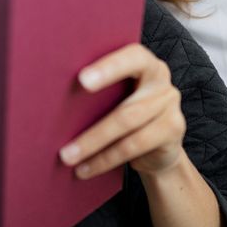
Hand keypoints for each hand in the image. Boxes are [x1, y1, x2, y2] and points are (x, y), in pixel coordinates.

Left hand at [58, 43, 185, 179]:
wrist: (159, 142)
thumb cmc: (124, 108)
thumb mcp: (114, 92)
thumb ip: (98, 88)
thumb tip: (53, 96)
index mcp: (143, 61)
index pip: (131, 57)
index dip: (108, 68)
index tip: (81, 80)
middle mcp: (160, 78)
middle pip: (129, 107)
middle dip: (94, 127)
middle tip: (60, 133)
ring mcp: (169, 104)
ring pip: (128, 128)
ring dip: (93, 145)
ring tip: (67, 157)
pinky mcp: (173, 129)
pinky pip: (135, 146)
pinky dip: (105, 159)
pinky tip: (85, 168)